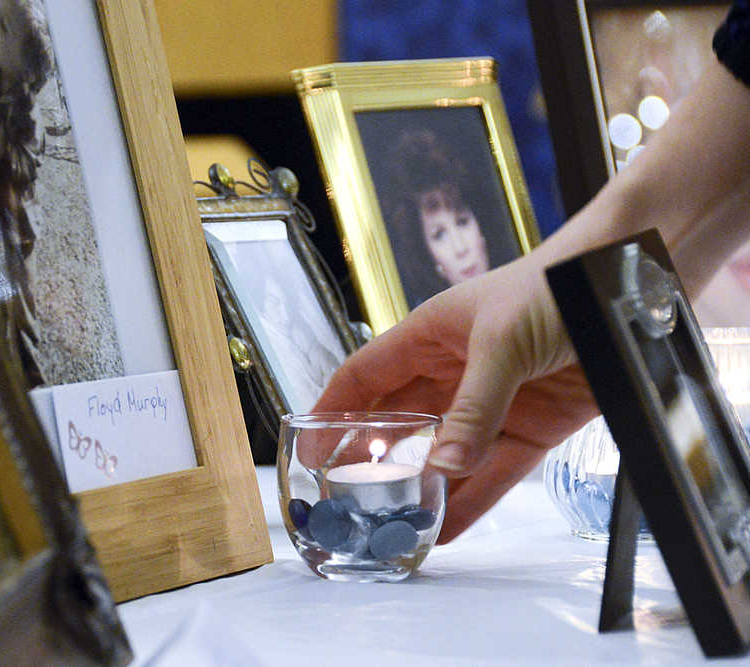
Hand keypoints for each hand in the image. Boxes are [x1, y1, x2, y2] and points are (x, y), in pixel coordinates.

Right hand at [308, 254, 598, 542]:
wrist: (625, 288)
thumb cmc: (554, 287)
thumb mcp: (501, 342)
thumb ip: (473, 407)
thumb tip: (442, 468)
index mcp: (428, 338)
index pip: (365, 377)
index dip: (333, 411)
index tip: (310, 449)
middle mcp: (453, 373)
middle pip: (398, 422)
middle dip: (370, 458)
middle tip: (345, 498)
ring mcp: (492, 404)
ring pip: (444, 455)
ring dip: (421, 488)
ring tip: (393, 525)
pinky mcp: (533, 429)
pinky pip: (495, 471)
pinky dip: (473, 499)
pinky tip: (449, 527)